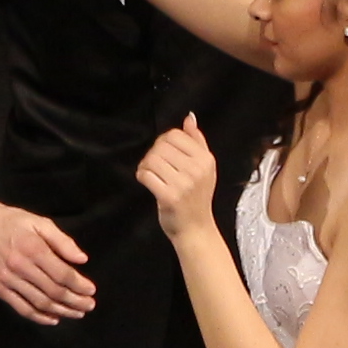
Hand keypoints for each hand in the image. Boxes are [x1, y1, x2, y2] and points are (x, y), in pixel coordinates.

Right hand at [0, 198, 95, 324]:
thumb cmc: (12, 222)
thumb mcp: (39, 222)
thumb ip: (62, 241)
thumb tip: (82, 259)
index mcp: (33, 248)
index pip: (62, 274)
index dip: (79, 285)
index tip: (91, 290)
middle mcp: (20, 266)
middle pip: (54, 291)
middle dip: (75, 301)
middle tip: (89, 305)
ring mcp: (8, 280)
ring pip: (40, 302)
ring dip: (62, 311)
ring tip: (77, 313)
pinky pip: (21, 308)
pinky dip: (39, 317)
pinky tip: (53, 319)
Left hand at [136, 116, 223, 240]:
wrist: (196, 230)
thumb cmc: (197, 198)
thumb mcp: (204, 168)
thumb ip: (197, 141)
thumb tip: (189, 117)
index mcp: (205, 160)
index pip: (174, 135)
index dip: (163, 142)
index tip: (163, 155)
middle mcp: (197, 170)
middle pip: (160, 146)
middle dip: (152, 154)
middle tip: (154, 167)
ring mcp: (183, 184)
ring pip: (151, 159)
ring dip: (145, 166)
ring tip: (150, 174)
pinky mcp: (169, 196)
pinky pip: (145, 175)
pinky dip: (141, 176)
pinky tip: (147, 182)